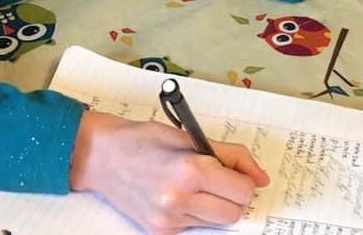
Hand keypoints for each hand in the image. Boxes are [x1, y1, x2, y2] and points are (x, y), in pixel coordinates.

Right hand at [69, 111, 269, 233]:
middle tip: (217, 178)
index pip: (242, 190)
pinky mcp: (159, 233)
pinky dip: (194, 213)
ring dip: (213, 205)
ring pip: (216, 223)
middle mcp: (179, 199)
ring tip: (192, 184)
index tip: (235, 171)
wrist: (100, 157)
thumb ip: (230, 154)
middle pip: (234, 213)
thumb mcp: (189, 136)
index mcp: (190, 170)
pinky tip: (177, 195)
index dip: (243, 179)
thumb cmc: (143, 139)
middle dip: (233, 196)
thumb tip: (261, 177)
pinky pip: (194, 228)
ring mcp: (168, 220)